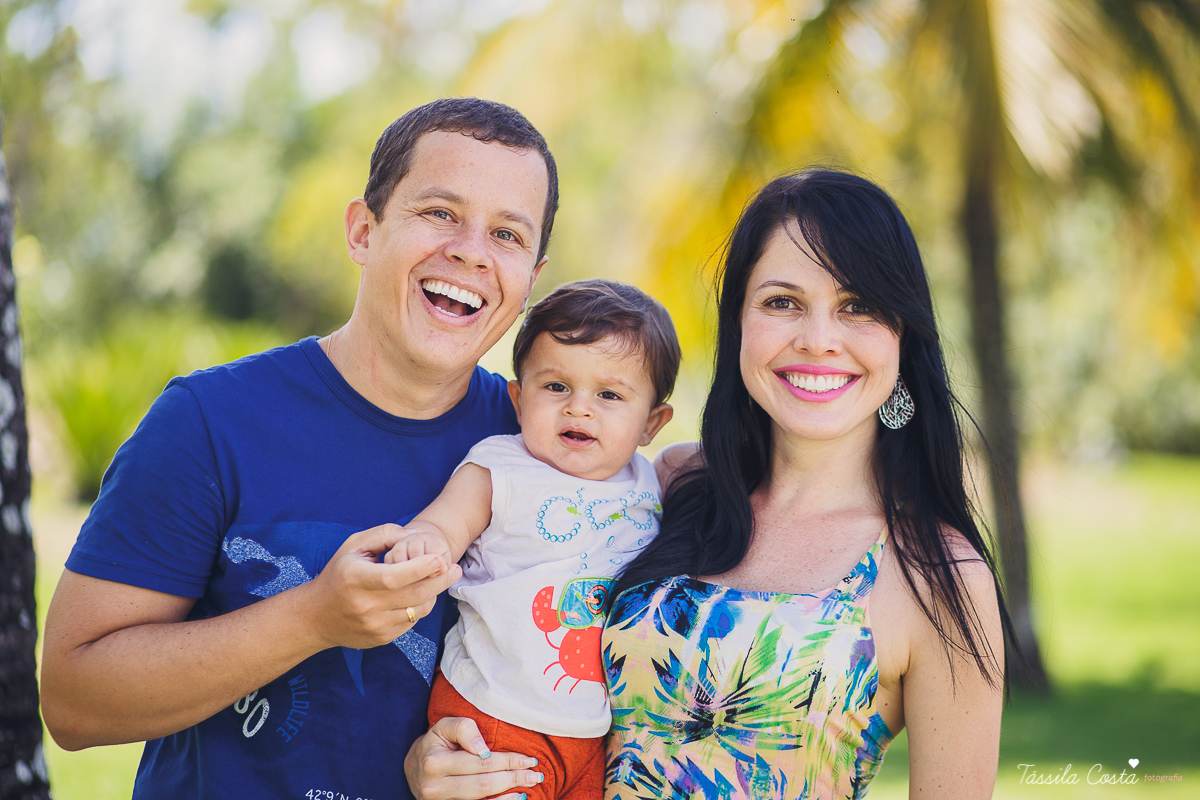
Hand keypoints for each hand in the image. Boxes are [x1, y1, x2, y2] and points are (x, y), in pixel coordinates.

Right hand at [302, 523, 460, 650]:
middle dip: (440, 581)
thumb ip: (384, 534)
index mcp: (356, 579)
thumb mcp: (354, 546)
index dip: (421, 568)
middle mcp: (365, 605)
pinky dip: (420, 607)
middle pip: (413, 595)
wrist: (316, 616)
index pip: (394, 577)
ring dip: (433, 594)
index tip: (441, 559)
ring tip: (440, 579)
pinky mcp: (381, 638)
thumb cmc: (339, 574)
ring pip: (417, 610)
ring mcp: (374, 625)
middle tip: (455, 568)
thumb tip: (413, 535)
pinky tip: (420, 594)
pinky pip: (411, 622)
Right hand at [406, 717, 544, 799]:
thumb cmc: (435, 743)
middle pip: (483, 784)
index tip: (528, 758)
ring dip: (509, 795)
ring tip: (529, 785)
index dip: (507, 761)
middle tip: (535, 774)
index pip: (480, 762)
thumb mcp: (444, 726)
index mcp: (435, 763)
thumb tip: (482, 749)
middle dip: (513, 778)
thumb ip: (464, 729)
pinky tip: (515, 798)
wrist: (414, 768)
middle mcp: (435, 787)